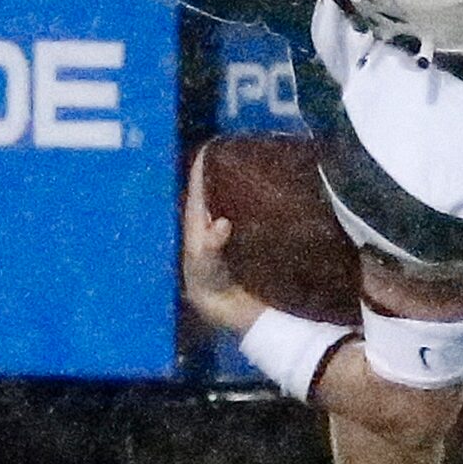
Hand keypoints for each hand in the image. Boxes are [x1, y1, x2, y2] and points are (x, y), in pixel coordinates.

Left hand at [180, 148, 262, 334]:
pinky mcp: (243, 245)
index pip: (198, 194)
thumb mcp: (207, 268)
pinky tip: (265, 195)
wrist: (228, 316)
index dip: (201, 171)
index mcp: (197, 229)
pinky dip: (250, 204)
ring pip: (228, 204)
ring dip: (235, 187)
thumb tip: (220, 222)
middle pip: (213, 195)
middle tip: (234, 151)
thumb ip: (210, 247)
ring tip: (250, 165)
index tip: (209, 147)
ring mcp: (227, 236)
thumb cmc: (212, 289)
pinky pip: (245, 216)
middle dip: (220, 174)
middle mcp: (210, 228)